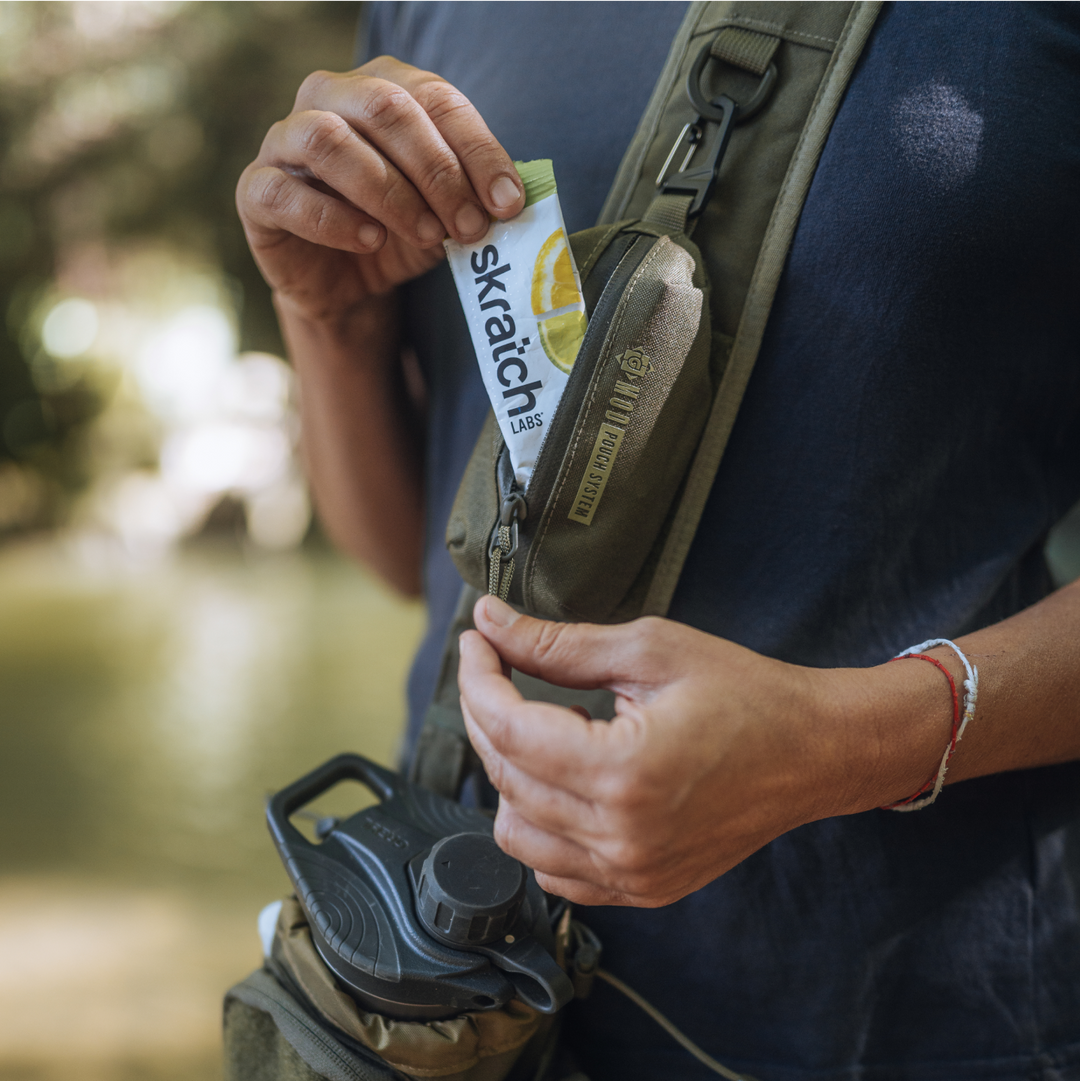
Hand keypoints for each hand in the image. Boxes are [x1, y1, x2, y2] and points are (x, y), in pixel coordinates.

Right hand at [236, 56, 524, 322]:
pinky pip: (284, 194)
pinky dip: (333, 219)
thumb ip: (473, 196)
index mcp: (381, 87)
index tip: (507, 202)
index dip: (476, 149)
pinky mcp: (256, 192)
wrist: (348, 284)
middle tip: (468, 225)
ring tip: (426, 235)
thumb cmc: (401, 232)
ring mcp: (283, 141)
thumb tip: (510, 199)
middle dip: (437, 170)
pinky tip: (371, 241)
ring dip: (388, 191)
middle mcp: (327, 98)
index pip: (435, 97)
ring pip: (327, 140)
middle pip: (383, 108)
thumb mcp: (447, 212)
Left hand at [458, 596, 952, 906]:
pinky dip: (540, 822)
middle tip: (499, 666)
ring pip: (516, 831)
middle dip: (486, 712)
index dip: (478, 677)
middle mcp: (622, 836)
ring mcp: (631, 872)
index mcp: (625, 771)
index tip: (477, 642)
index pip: (507, 728)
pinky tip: (563, 778)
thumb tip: (492, 622)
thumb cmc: (746, 694)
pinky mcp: (640, 888)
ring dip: (509, 772)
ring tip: (540, 726)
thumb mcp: (651, 650)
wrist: (814, 752)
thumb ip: (559, 644)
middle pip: (504, 775)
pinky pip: (553, 870)